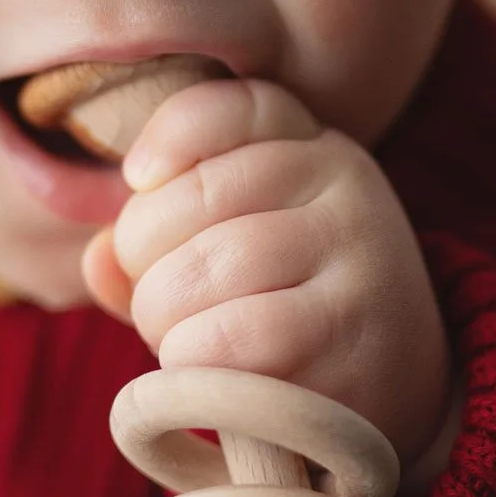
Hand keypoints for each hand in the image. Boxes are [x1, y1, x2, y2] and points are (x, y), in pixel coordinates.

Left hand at [80, 77, 454, 477]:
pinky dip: (190, 363)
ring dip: (162, 319)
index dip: (165, 139)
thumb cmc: (284, 311)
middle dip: (144, 258)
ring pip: (205, 269)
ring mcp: (358, 256)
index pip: (228, 106)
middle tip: (157, 301)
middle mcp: (345, 185)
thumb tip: (98, 259)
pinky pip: (230, 340)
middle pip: (195, 194)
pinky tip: (209, 377)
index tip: (139, 181)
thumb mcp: (232, 247)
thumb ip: (156, 240)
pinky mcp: (352, 338)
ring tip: (181, 342)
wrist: (397, 390)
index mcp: (313, 144)